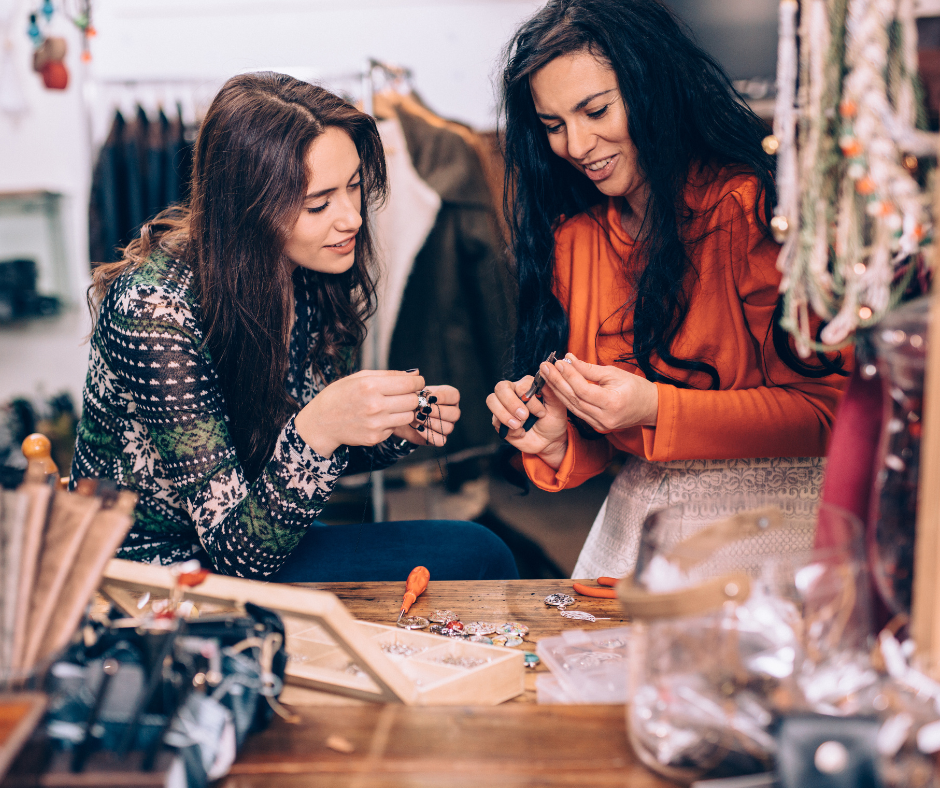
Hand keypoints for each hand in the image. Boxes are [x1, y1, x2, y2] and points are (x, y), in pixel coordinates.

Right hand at [295, 369, 425, 456]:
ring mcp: (376, 424)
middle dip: (412, 396)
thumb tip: (415, 374)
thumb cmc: (340, 396)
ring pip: (408, 416)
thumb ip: (389, 375)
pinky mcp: (375, 438)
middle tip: (405, 395)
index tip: (418, 383)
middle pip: (412, 401)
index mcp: (370, 386)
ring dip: (404, 410)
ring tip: (391, 406)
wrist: (321, 423)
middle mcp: (375, 406)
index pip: (408, 384)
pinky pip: (395, 428)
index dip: (418, 383)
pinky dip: (391, 422)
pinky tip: (378, 418)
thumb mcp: (359, 377)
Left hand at [391, 384, 460, 447]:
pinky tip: (418, 428)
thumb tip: (415, 372)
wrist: (398, 415)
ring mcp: (446, 426)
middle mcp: (450, 411)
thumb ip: (413, 382)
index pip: (454, 396)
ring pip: (449, 427)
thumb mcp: (410, 390)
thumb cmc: (407, 399)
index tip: (430, 397)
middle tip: (423, 409)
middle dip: (438, 411)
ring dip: (432, 423)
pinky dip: (430, 435)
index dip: (444, 397)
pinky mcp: (438, 438)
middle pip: (455, 413)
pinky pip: (441, 440)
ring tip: (417, 418)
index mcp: (448, 396)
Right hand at [486, 376, 569, 466]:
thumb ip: (551, 392)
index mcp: (527, 385)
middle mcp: (513, 392)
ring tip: (518, 426)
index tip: (541, 412)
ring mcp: (503, 405)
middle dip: (511, 403)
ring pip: (492, 400)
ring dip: (504, 414)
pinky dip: (508, 429)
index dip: (530, 400)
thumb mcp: (557, 408)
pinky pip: (494, 420)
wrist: (547, 441)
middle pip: (501, 387)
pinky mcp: (498, 420)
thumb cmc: (553, 421)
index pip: (521, 385)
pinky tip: (520, 432)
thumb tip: (545, 374)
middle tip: (524, 416)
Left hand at [539, 353, 657, 432]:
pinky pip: (577, 411)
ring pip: (573, 407)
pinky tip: (556, 387)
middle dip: (557, 382)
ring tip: (546, 375)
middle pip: (574, 399)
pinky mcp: (597, 426)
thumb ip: (590, 369)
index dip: (569, 375)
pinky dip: (566, 399)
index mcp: (612, 404)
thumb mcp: (615, 373)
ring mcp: (600, 425)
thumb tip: (569, 359)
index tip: (558, 362)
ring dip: (558, 390)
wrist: (650, 408)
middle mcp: (604, 418)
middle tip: (545, 367)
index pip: (583, 389)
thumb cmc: (636, 387)